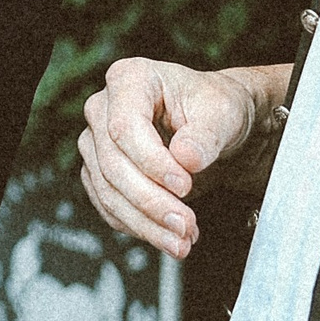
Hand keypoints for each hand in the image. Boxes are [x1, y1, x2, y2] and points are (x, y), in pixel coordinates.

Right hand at [77, 56, 260, 256]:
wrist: (214, 127)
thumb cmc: (215, 109)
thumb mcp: (222, 113)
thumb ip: (205, 134)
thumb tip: (186, 159)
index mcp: (129, 80)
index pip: (124, 127)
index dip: (152, 162)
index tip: (185, 186)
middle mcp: (102, 108)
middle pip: (112, 163)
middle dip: (150, 201)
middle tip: (186, 225)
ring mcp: (96, 141)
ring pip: (106, 189)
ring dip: (144, 222)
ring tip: (182, 241)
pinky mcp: (100, 171)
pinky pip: (108, 205)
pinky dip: (137, 226)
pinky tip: (166, 236)